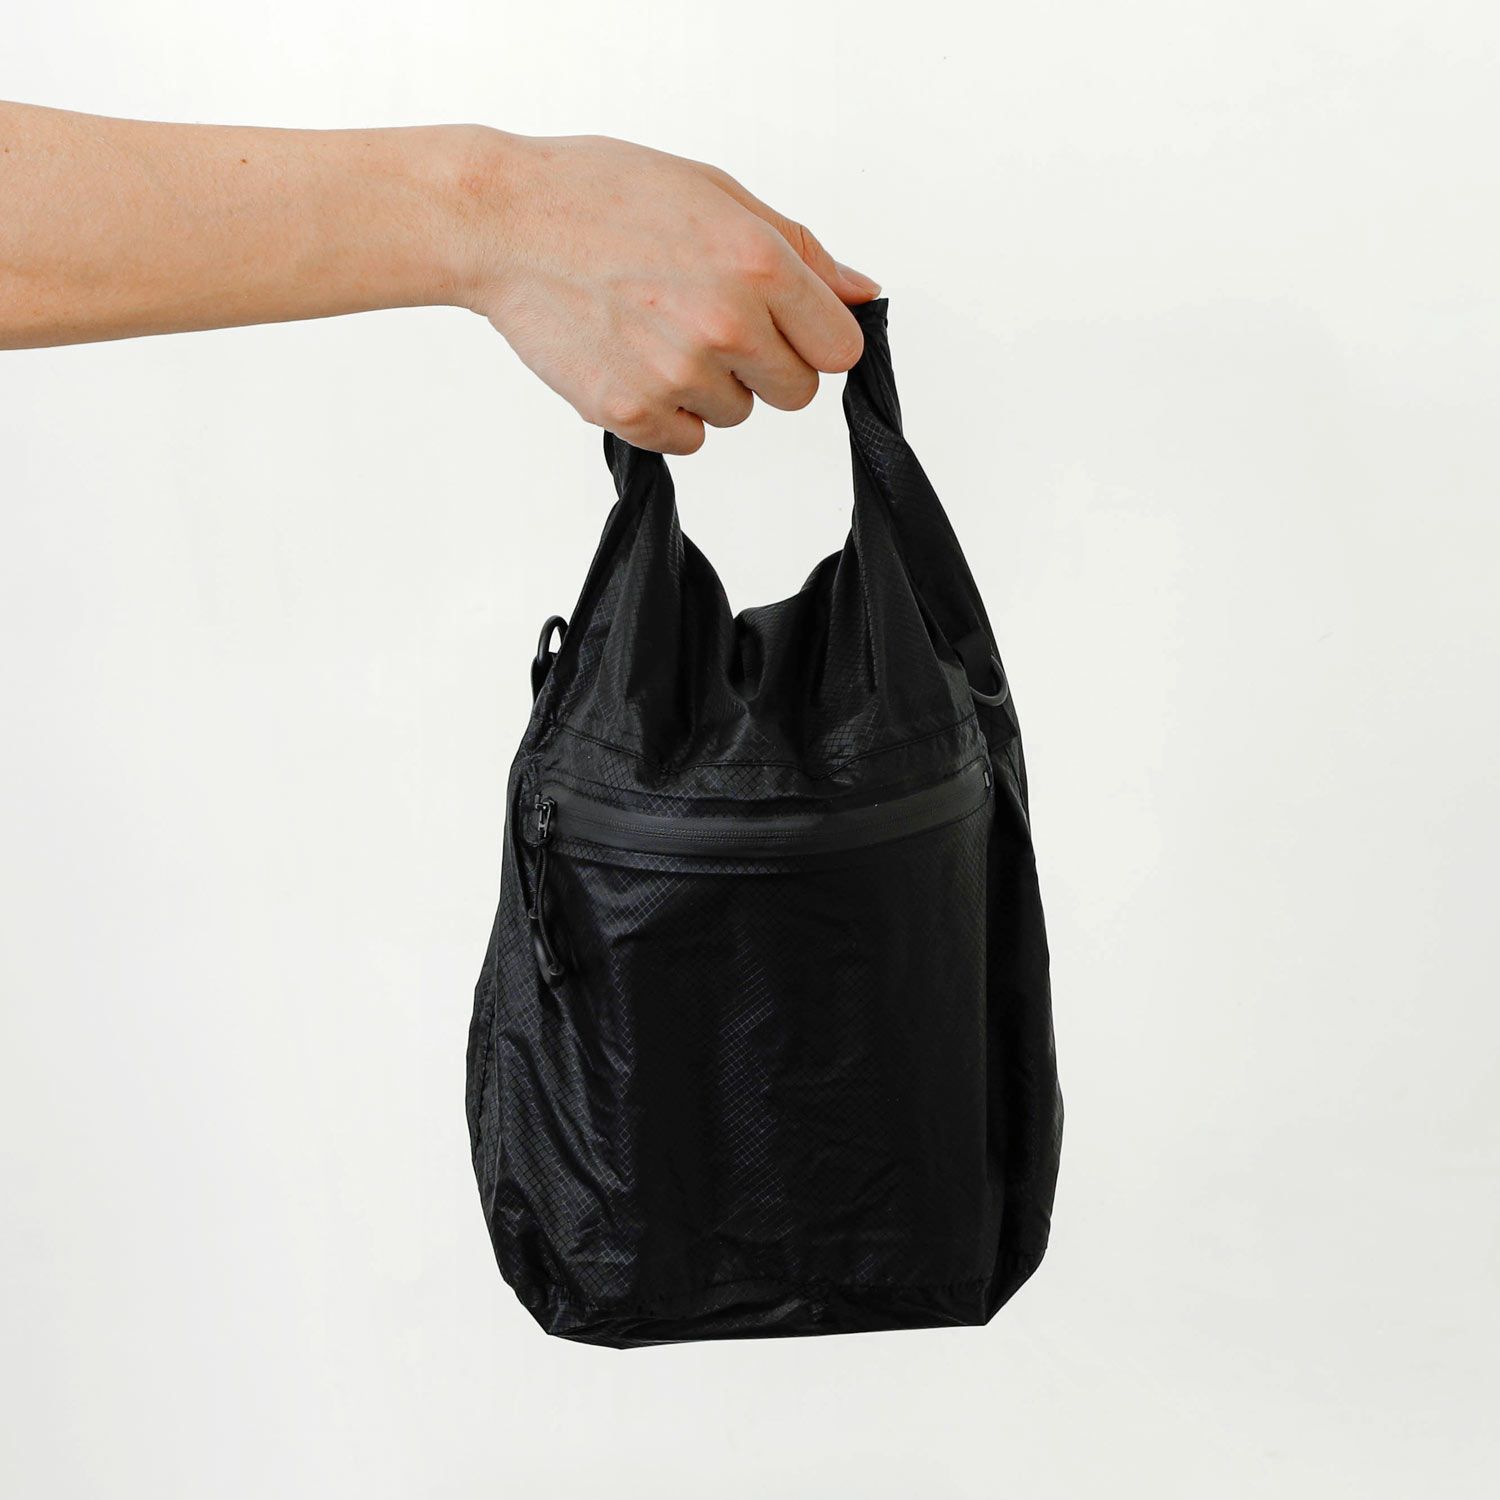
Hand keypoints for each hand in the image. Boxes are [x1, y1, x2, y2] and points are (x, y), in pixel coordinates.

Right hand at [457, 133, 879, 454]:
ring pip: (736, 415)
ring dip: (709, 386)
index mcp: (758, 264)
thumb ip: (799, 252)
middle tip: (710, 323)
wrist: (505, 222)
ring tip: (656, 330)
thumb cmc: (604, 196)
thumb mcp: (716, 194)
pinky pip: (686, 440)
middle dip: (766, 366)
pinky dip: (666, 413)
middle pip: (796, 393)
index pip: (840, 348)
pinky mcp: (631, 411)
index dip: (813, 337)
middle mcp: (726, 324)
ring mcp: (677, 374)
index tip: (783, 324)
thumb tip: (862, 293)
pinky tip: (632, 359)